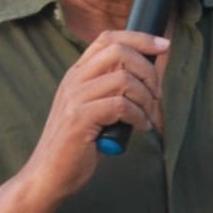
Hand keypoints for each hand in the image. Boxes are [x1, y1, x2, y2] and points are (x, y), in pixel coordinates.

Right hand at [21, 30, 169, 202]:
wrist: (48, 174)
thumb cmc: (77, 144)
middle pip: (119, 52)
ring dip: (146, 98)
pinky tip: (139, 127)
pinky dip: (138, 116)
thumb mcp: (93, 107)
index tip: (164, 46)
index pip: (108, 38)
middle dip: (148, 70)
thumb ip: (112, 88)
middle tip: (156, 94)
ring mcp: (75, 98)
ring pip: (124, 79)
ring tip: (148, 116)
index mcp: (77, 73)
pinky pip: (121, 106)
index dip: (140, 38)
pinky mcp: (79, 119)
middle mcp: (74, 80)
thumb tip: (151, 74)